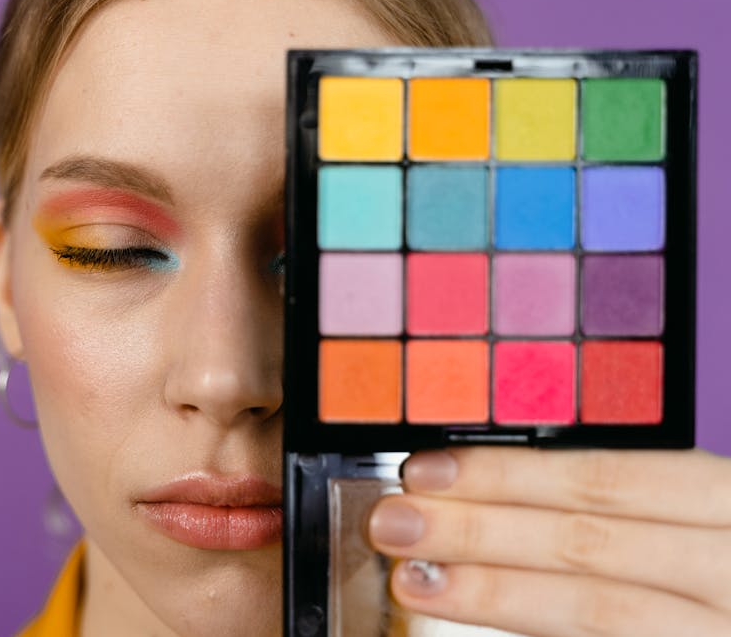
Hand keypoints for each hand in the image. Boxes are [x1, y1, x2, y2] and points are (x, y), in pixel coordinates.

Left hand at [366, 448, 730, 635]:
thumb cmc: (711, 566)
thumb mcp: (685, 515)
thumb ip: (605, 501)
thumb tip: (476, 486)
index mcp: (725, 503)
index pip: (605, 477)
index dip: (508, 474)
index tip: (424, 470)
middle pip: (588, 542)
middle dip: (478, 530)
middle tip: (393, 522)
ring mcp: (721, 631)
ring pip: (596, 610)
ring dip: (491, 591)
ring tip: (413, 579)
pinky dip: (535, 635)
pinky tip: (468, 628)